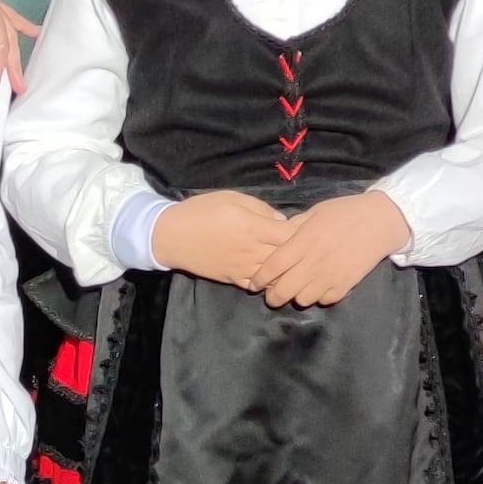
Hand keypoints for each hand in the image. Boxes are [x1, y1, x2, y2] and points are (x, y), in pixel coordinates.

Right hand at [149, 194, 299, 290]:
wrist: (171, 235)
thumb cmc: (203, 210)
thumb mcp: (234, 198)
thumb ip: (262, 209)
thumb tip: (284, 221)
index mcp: (254, 227)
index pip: (291, 236)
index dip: (304, 234)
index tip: (311, 229)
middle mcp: (251, 250)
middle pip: (287, 258)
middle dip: (300, 254)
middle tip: (308, 248)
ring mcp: (242, 268)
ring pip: (275, 276)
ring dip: (287, 271)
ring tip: (294, 264)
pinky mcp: (232, 279)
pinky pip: (257, 286)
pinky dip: (269, 282)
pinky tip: (273, 275)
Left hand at [261, 190, 413, 308]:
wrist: (381, 222)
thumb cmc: (345, 212)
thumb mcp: (315, 212)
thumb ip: (294, 227)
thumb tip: (276, 239)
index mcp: (304, 241)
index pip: (273, 267)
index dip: (259, 279)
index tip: (254, 283)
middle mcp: (314, 262)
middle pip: (283, 290)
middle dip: (273, 296)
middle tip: (272, 293)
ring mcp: (330, 277)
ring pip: (302, 300)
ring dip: (296, 296)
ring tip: (297, 288)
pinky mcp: (345, 286)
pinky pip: (323, 301)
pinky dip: (318, 297)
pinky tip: (318, 286)